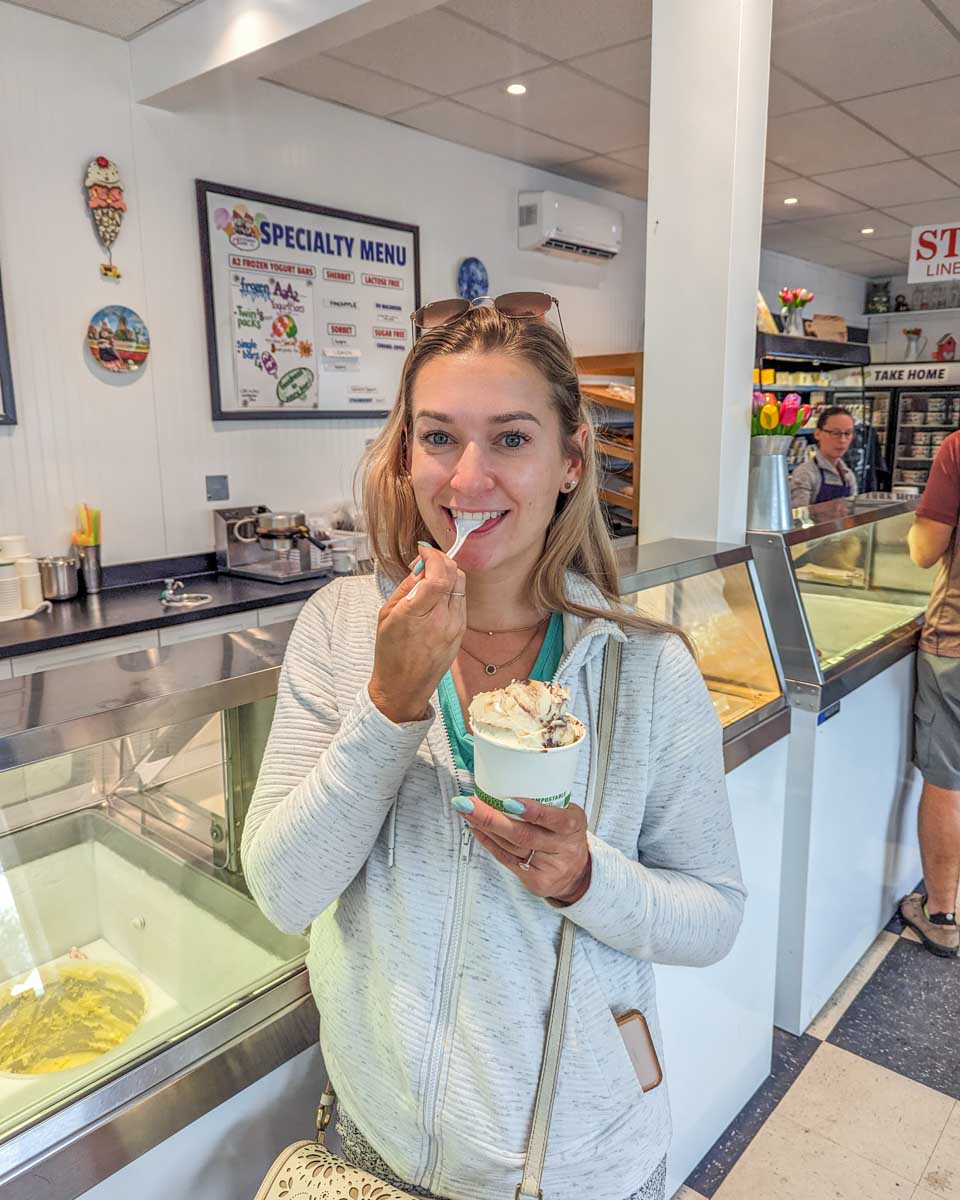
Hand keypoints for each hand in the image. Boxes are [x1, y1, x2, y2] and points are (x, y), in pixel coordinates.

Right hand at [368, 544, 465, 723]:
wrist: (403, 687)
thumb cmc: (390, 654)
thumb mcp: (387, 616)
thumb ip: (406, 587)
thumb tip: (420, 566)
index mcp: (417, 615)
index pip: (438, 576)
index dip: (434, 557)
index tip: (423, 550)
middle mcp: (442, 620)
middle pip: (454, 576)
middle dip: (442, 560)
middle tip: (428, 559)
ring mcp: (455, 628)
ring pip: (461, 586)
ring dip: (448, 573)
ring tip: (431, 575)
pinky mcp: (461, 633)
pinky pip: (461, 601)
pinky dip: (451, 590)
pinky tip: (437, 593)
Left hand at [457, 797, 591, 904]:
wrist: (577, 873)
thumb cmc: (566, 835)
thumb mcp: (567, 813)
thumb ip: (545, 800)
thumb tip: (504, 779)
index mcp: (573, 824)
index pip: (555, 819)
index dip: (532, 811)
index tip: (508, 801)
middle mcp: (563, 848)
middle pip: (523, 835)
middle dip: (491, 818)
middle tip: (469, 803)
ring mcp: (549, 867)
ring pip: (511, 847)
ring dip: (485, 827)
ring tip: (467, 811)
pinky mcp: (535, 880)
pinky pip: (507, 860)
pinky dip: (489, 842)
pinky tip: (477, 829)